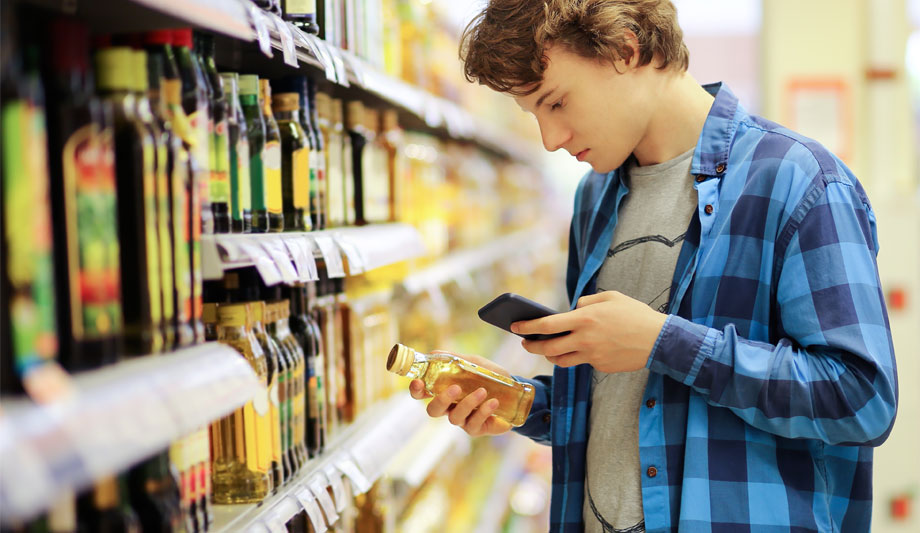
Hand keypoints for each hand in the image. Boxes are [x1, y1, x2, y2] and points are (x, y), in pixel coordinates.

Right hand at [408, 351, 512, 436]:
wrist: (515, 393)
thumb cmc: (489, 378)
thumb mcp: (473, 363)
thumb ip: (455, 359)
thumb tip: (434, 353)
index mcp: (445, 390)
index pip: (423, 393)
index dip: (416, 390)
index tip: (418, 382)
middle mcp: (450, 407)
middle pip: (433, 410)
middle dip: (441, 400)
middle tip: (455, 389)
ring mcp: (463, 419)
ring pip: (454, 418)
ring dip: (468, 403)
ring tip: (483, 391)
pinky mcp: (476, 428)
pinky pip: (474, 424)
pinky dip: (483, 411)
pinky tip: (493, 402)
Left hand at [511, 291, 666, 372]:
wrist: (659, 340)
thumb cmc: (634, 314)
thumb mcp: (610, 297)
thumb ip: (586, 302)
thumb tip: (571, 311)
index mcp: (584, 319)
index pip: (546, 325)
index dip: (527, 326)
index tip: (514, 326)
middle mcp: (584, 339)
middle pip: (547, 348)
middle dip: (532, 346)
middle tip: (526, 343)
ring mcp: (592, 356)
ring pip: (561, 360)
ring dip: (551, 355)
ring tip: (548, 348)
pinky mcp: (600, 366)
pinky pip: (583, 362)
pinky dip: (579, 356)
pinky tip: (585, 348)